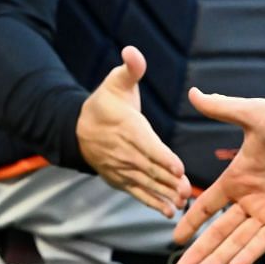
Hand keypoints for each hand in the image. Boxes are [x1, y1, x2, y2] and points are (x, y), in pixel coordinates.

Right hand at [77, 46, 189, 217]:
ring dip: (162, 194)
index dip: (162, 157)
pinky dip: (151, 202)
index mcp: (127, 128)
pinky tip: (168, 212)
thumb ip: (130, 69)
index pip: (147, 144)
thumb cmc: (105, 102)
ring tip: (180, 203)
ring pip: (144, 183)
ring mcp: (120, 168)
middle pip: (149, 168)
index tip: (178, 167)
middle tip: (187, 191)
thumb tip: (132, 51)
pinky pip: (137, 192)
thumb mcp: (116, 82)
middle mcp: (123, 151)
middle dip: (168, 181)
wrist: (78, 128)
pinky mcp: (119, 179)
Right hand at [171, 89, 264, 263]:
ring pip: (237, 242)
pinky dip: (248, 255)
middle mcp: (251, 198)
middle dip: (198, 252)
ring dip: (218, 259)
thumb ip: (223, 109)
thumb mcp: (255, 114)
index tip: (174, 238)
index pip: (207, 204)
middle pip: (218, 231)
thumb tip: (193, 93)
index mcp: (239, 177)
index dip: (191, 221)